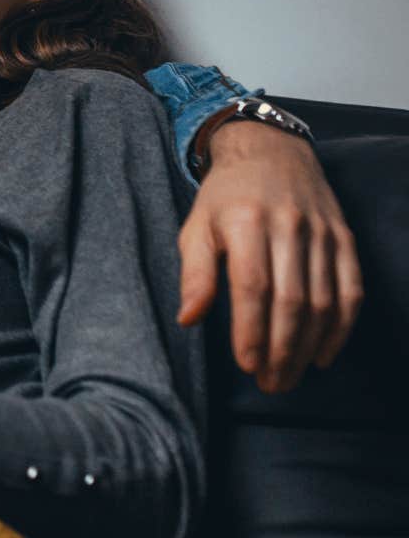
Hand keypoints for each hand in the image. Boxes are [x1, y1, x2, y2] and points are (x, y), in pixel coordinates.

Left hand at [178, 121, 362, 392]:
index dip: (251, 330)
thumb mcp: (195, 227)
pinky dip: (341, 327)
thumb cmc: (224, 197)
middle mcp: (289, 227)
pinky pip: (350, 289)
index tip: (247, 365)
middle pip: (291, 300)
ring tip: (290, 377)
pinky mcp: (344, 239)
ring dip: (308, 346)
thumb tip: (188, 318)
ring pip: (323, 301)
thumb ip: (194, 273)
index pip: (253, 286)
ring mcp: (322, 233)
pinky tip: (324, 354)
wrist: (270, 152)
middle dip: (281, 349)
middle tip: (270, 384)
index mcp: (247, 223)